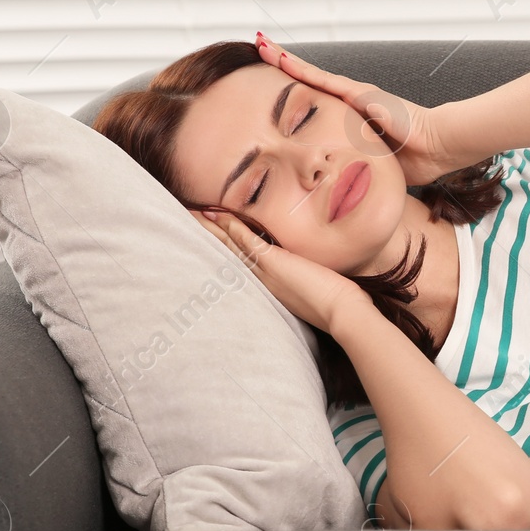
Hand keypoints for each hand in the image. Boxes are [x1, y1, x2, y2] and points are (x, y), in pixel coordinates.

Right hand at [190, 208, 373, 333]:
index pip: (241, 264)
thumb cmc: (335, 306)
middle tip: (187, 221)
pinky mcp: (275, 264)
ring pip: (231, 247)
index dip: (224, 249)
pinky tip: (217, 216)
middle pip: (227, 255)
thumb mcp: (313, 290)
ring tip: (192, 215)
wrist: (343, 315)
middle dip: (207, 237)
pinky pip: (247, 242)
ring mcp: (266, 271)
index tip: (210, 238)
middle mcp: (262, 280)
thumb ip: (304, 281)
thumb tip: (309, 274)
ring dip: (212, 230)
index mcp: (269, 286)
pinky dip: (232, 228)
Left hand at [255, 32, 457, 186]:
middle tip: (259, 52)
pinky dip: (298, 68)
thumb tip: (342, 192)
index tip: (271, 88)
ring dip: (283, 60)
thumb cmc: (416, 161)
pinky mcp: (358, 93)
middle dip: (283, 67)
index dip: (293, 95)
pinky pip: (320, 79)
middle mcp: (351, 101)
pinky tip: (279, 58)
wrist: (437, 147)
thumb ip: (357, 171)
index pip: (316, 103)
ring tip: (260, 45)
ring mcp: (354, 94)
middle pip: (308, 82)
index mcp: (352, 120)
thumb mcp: (373, 168)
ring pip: (309, 74)